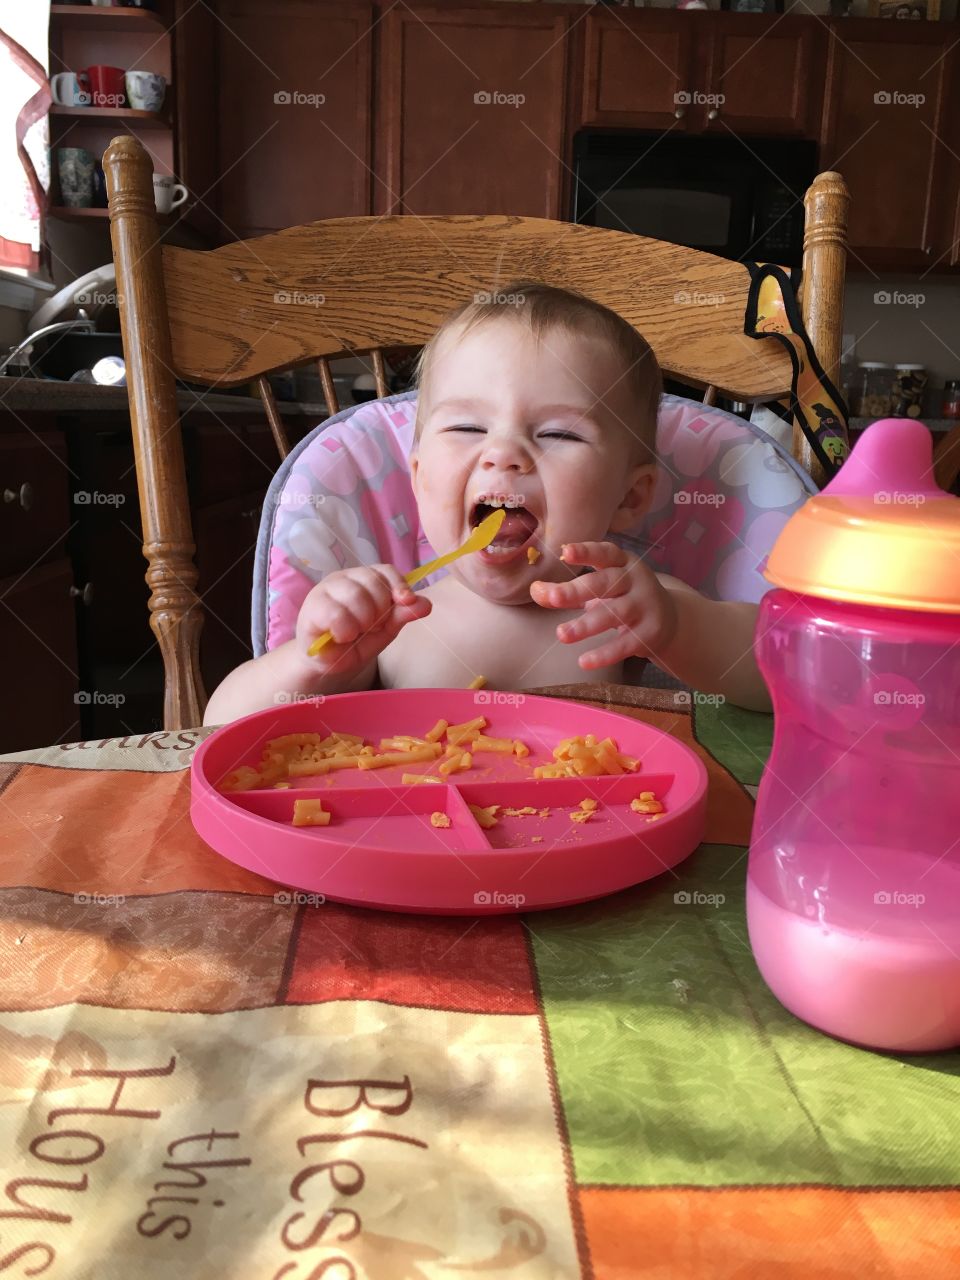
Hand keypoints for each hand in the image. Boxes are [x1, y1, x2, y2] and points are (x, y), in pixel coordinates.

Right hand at [295, 565, 431, 674]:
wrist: (329, 664)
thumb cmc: (357, 642)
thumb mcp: (386, 630)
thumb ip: (403, 615)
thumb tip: (427, 604)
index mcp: (364, 579)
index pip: (385, 571)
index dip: (398, 585)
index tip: (405, 601)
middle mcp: (344, 578)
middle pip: (373, 582)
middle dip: (379, 611)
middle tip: (370, 628)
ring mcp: (325, 589)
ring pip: (356, 595)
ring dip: (362, 622)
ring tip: (355, 634)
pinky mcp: (312, 606)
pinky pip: (337, 614)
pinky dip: (345, 630)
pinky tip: (342, 637)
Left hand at [529, 541, 677, 669]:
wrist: (669, 620)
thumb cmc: (623, 598)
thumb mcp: (599, 589)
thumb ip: (568, 590)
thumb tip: (536, 591)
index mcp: (622, 563)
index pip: (605, 552)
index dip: (586, 551)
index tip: (565, 552)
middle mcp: (636, 580)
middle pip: (606, 583)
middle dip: (577, 590)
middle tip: (553, 598)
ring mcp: (645, 606)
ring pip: (615, 614)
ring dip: (586, 625)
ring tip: (561, 634)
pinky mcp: (650, 633)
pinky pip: (625, 644)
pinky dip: (604, 654)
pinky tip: (584, 662)